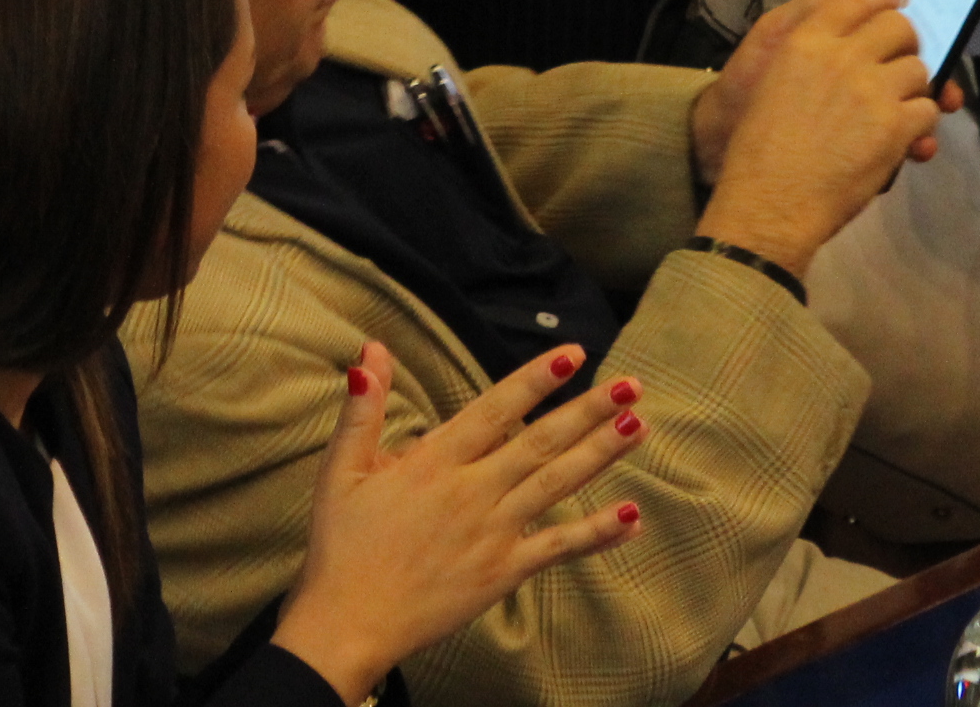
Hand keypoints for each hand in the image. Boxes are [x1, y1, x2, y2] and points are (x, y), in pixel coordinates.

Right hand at [272, 341, 649, 701]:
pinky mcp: (502, 573)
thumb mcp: (342, 471)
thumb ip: (363, 410)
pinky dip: (595, 533)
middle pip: (540, 442)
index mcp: (434, 462)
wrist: (345, 626)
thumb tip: (372, 353)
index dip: (535, 380)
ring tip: (639, 426)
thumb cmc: (340, 548)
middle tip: (632, 384)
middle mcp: (472, 492)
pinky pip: (556, 547)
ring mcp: (492, 533)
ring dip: (600, 454)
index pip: (495, 409)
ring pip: (556, 484)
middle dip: (589, 410)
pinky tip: (630, 516)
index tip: (574, 354)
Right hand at [693, 0, 950, 273]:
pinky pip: (928, 111)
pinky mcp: (895, 125)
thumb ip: (811, 59)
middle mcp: (842, 56)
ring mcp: (873, 89)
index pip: (854, 0)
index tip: (896, 6)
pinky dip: (920, 126)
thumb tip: (853, 50)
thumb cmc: (761, 151)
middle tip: (900, 64)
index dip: (882, 2)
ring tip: (897, 110)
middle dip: (907, 44)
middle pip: (898, 27)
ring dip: (914, 89)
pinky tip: (904, 140)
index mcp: (804, 42)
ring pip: (919, 70)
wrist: (770, 203)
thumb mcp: (773, 85)